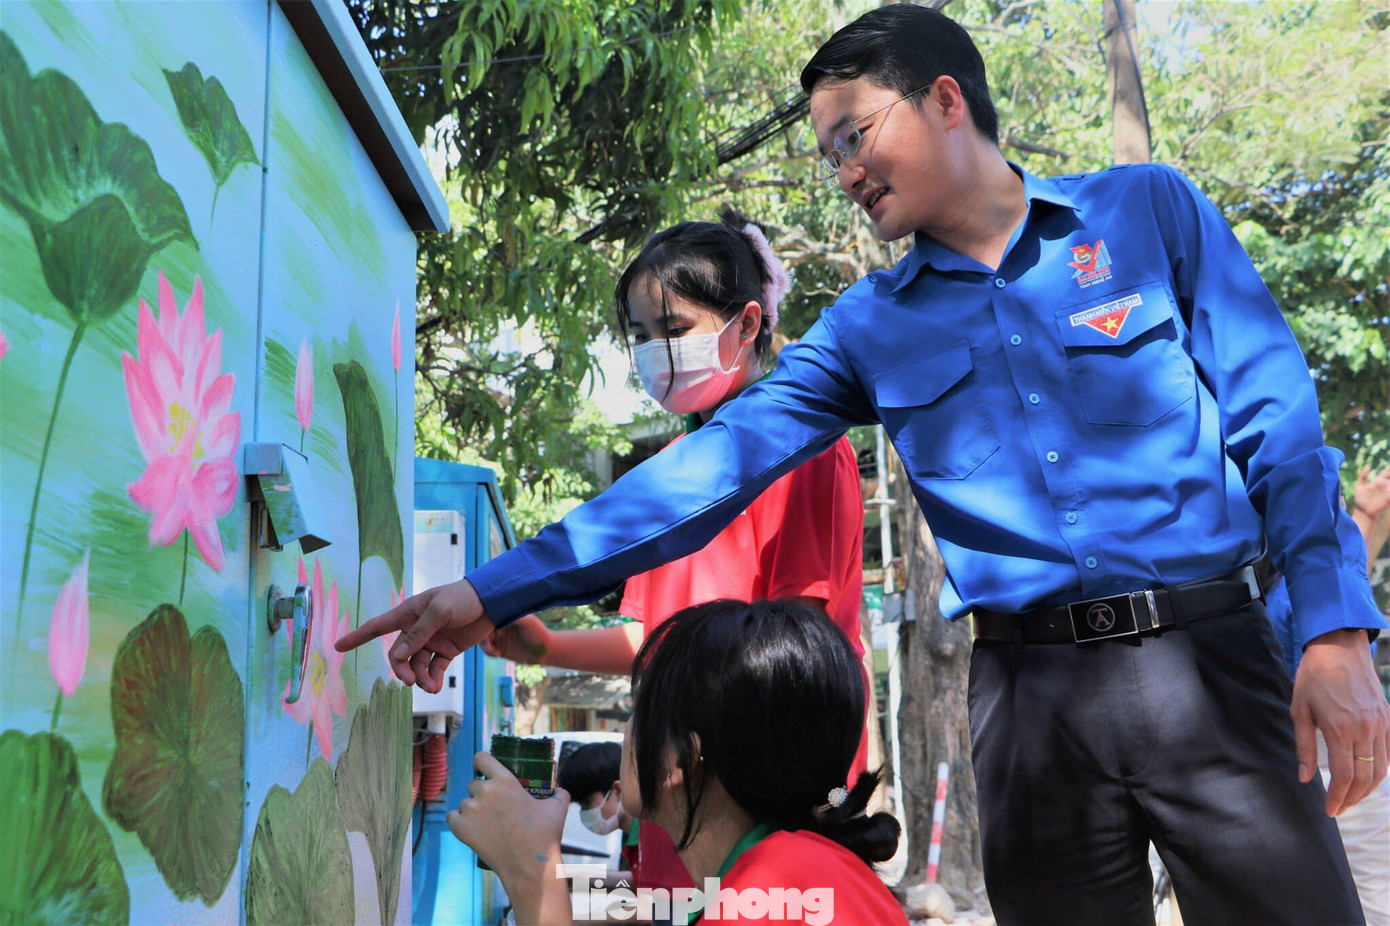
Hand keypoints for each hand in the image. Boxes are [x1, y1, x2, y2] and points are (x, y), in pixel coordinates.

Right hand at [334, 579, 491, 691]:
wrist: (492, 601)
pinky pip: (433, 669)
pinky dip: (432, 679)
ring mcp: (431, 641)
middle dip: (401, 669)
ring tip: (431, 686)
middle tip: (410, 681)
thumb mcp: (440, 610)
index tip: (337, 647)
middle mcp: (416, 629)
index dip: (357, 636)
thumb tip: (399, 654)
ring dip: (420, 678)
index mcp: (409, 613)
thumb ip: (419, 632)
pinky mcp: (446, 651)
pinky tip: (435, 687)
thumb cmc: (462, 598)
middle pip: (398, 654)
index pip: (377, 626)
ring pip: (416, 665)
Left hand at [447, 751, 569, 885]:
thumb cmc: (543, 835)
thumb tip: (559, 790)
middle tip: (492, 806)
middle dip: (481, 793)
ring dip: (472, 809)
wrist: (529, 864)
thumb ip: (559, 794)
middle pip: (473, 784)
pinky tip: (469, 827)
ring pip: (464, 802)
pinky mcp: (461, 828)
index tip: (482, 771)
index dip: (481, 763)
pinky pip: (452, 817)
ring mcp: (471, 810)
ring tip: (485, 822)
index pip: (481, 758)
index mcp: (504, 780)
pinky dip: (459, 821)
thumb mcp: (557, 808)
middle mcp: (485, 790)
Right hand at [481, 615, 550, 664]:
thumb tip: (496, 606)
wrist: (544, 651)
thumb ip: (510, 613)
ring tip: (494, 650)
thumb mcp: (526, 621)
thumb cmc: (538, 632)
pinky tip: (498, 654)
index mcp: (504, 613)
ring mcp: (498, 636)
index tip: (487, 627)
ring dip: (485, 644)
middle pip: (481, 626)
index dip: (483, 619)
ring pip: (482, 639)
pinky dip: (489, 651)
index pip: (487, 613)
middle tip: (489, 641)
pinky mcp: (499, 648)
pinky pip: (487, 649)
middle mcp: (499, 623)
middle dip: (481, 634)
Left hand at [1291, 629, 1389, 814]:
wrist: (1339, 648)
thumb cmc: (1314, 677)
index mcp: (1341, 730)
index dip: (1337, 797)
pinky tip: (1369, 776)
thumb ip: (1304, 747)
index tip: (1329, 810)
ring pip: (1382, 768)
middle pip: (1365, 777)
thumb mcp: (1300, 710)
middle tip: (1340, 807)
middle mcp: (1366, 730)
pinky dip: (1382, 769)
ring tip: (1352, 797)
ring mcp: (1382, 724)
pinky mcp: (1389, 718)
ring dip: (1368, 788)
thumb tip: (1304, 777)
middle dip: (1352, 797)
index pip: (1343, 776)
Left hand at [1353, 465, 1389, 519]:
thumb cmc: (1360, 499)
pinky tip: (1389, 489)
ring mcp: (1387, 492)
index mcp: (1377, 481)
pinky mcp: (1389, 499)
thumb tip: (1367, 466)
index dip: (1389, 469)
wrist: (1362, 511)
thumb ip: (1362, 476)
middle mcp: (1384, 486)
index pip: (1386, 473)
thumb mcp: (1359, 486)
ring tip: (1389, 486)